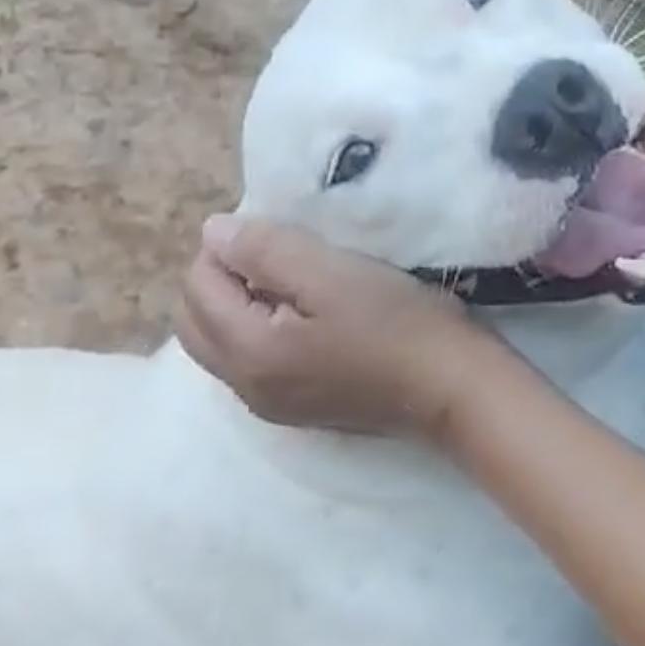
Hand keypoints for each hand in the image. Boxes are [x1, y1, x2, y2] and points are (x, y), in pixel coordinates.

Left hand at [176, 215, 481, 434]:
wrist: (451, 390)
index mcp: (246, 352)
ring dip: (234, 307)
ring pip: (216, 344)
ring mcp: (266, 405)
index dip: (227, 248)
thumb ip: (262, 250)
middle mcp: (243, 387)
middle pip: (193, 321)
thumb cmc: (395, 324)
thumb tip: (212, 234)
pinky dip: (254, 333)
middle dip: (218, 279)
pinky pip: (246, 364)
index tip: (278, 237)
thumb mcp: (329, 272)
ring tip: (289, 285)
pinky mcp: (291, 411)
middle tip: (274, 257)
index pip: (197, 285)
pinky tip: (300, 318)